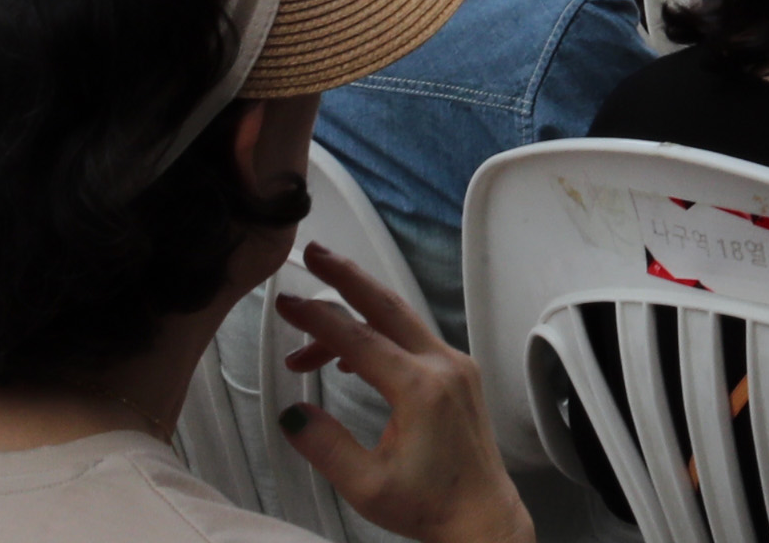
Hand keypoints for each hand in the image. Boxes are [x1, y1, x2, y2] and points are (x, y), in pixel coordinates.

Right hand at [275, 244, 535, 542]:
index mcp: (422, 388)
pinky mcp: (458, 375)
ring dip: (357, 312)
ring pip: (401, 320)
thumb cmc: (432, 505)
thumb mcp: (364, 485)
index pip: (360, 340)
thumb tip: (292, 412)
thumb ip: (324, 444)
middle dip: (347, 277)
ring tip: (309, 324)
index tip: (286, 302)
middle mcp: (444, 366)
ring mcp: (456, 367)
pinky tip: (349, 356)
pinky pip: (413, 340)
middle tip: (314, 252)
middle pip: (388, 306)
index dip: (318, 319)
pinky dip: (378, 336)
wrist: (482, 517)